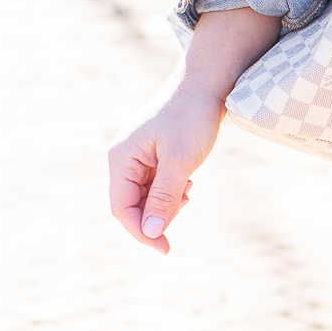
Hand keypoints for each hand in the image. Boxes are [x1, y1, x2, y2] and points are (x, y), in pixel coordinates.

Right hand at [106, 7, 279, 253]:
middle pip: (132, 204)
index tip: (164, 248)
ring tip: (189, 190)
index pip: (122, 208)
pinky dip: (173, 191)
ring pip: (146, 196)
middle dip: (157, 215)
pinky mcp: (155, 153)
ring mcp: (140, 155)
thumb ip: (164, 197)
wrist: (209, 82)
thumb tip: (152, 232)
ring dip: (167, 203)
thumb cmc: (193, 117)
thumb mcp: (180, 161)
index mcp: (121, 158)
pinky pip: (157, 184)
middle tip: (186, 206)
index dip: (141, 232)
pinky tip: (189, 184)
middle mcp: (125, 158)